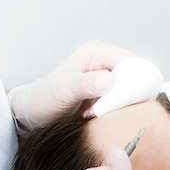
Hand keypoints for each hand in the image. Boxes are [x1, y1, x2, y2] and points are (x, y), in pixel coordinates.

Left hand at [8, 41, 132, 132]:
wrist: (35, 113)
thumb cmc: (45, 98)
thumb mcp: (64, 91)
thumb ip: (86, 84)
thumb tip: (109, 81)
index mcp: (96, 53)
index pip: (129, 62)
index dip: (133, 81)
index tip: (125, 102)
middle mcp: (106, 63)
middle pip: (134, 77)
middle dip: (126, 96)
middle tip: (106, 110)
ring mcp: (108, 79)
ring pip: (131, 92)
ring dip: (120, 106)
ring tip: (98, 114)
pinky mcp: (109, 94)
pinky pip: (124, 103)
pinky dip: (116, 112)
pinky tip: (99, 117)